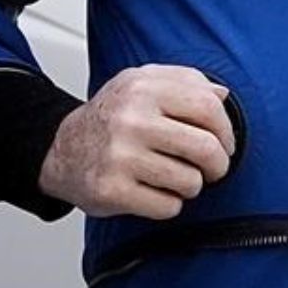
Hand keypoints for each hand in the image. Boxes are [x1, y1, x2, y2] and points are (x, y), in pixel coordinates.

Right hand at [37, 64, 234, 218]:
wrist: (61, 149)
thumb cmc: (110, 117)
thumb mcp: (141, 83)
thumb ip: (185, 81)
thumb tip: (223, 95)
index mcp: (142, 88)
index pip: (208, 107)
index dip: (226, 130)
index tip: (224, 143)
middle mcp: (130, 119)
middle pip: (206, 148)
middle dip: (218, 165)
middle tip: (211, 169)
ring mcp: (120, 156)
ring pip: (190, 181)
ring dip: (190, 185)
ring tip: (173, 177)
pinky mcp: (112, 190)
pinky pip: (168, 207)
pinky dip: (168, 204)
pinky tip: (153, 191)